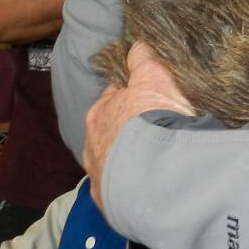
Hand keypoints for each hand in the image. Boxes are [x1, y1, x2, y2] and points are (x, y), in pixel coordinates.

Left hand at [83, 41, 192, 210]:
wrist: (157, 176)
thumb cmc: (154, 122)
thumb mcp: (154, 78)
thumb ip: (144, 59)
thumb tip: (137, 45)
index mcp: (99, 113)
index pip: (113, 98)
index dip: (132, 97)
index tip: (149, 102)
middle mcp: (91, 145)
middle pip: (111, 132)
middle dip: (128, 132)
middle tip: (155, 135)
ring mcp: (98, 176)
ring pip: (113, 163)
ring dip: (129, 162)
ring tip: (155, 165)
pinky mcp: (109, 203)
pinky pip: (119, 192)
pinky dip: (131, 188)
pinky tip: (150, 187)